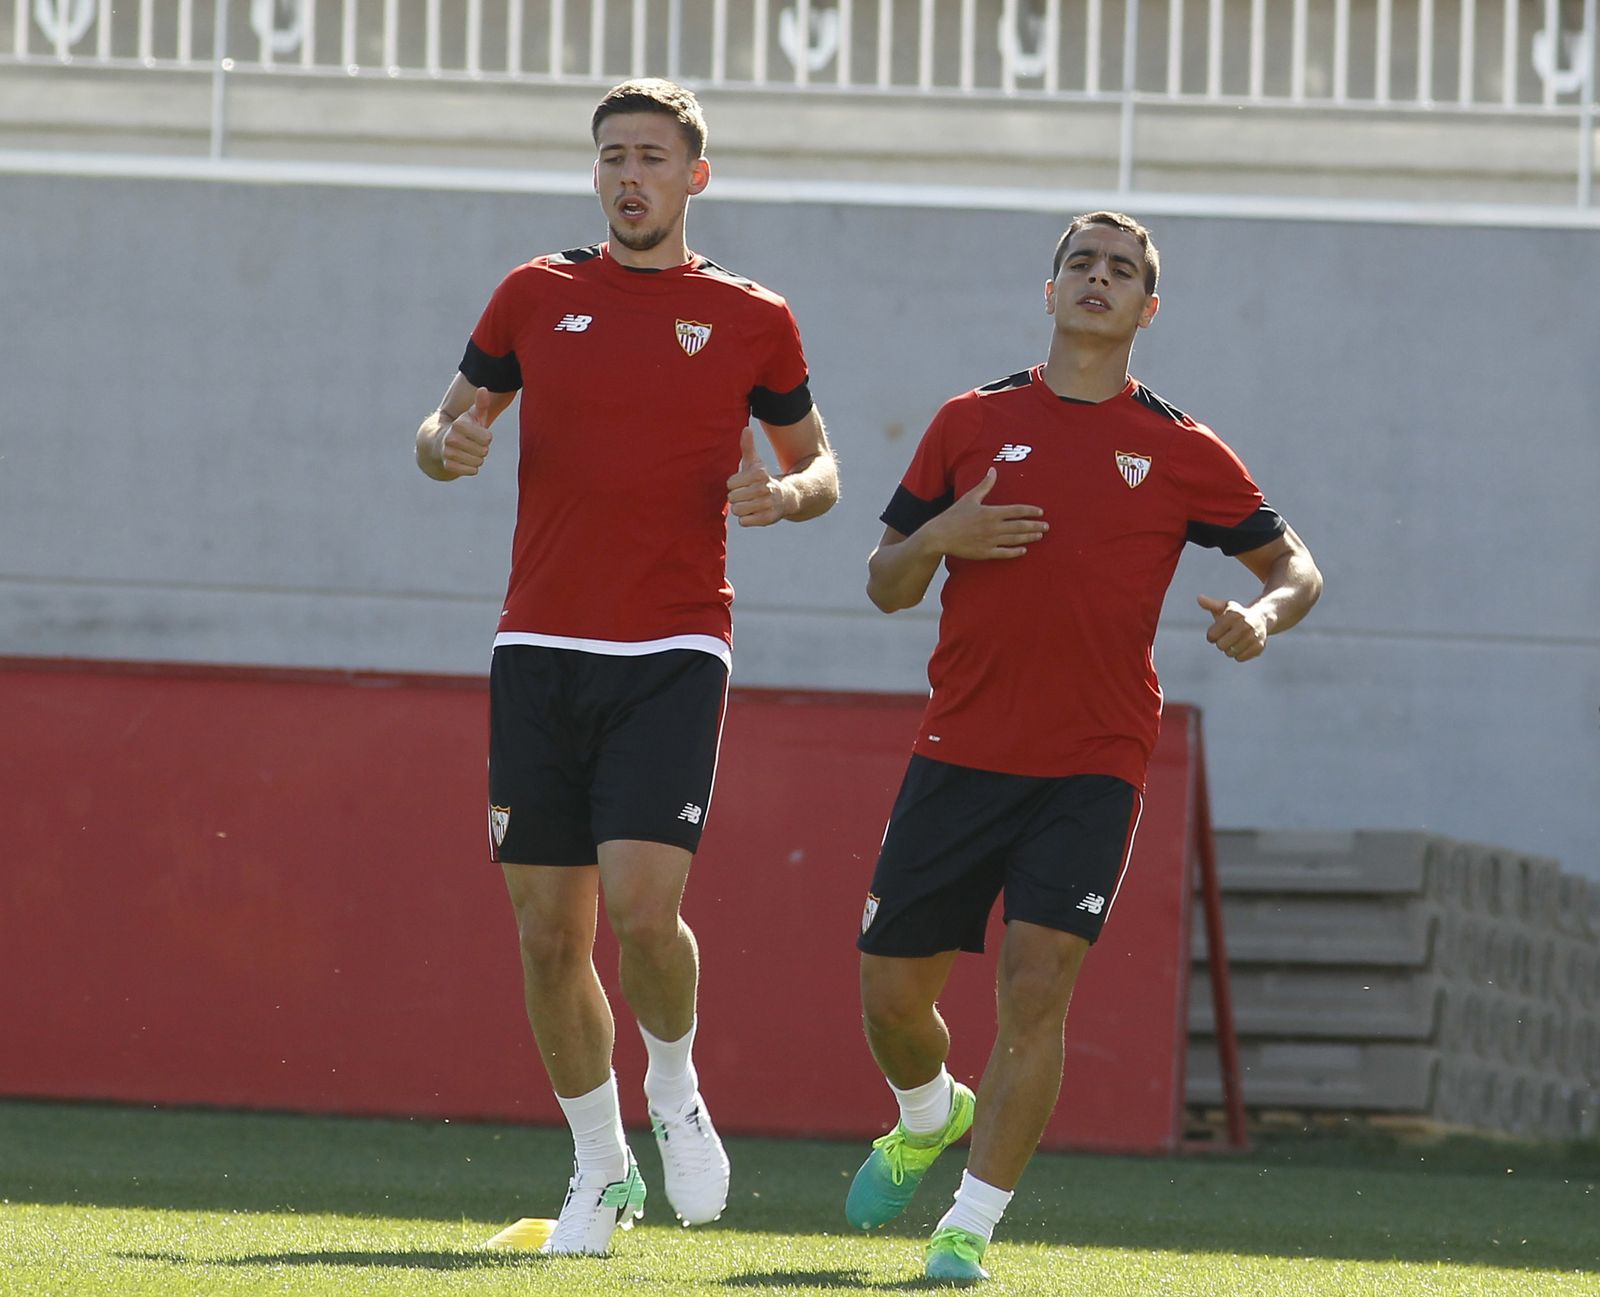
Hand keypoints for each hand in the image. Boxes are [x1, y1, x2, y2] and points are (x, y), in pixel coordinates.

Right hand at [440, 388, 493, 476]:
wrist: (440, 443)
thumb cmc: (463, 428)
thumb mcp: (472, 415)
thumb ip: (480, 403)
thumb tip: (484, 389)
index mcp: (458, 425)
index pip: (488, 438)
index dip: (486, 437)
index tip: (477, 433)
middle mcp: (451, 438)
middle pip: (484, 451)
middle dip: (482, 448)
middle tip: (472, 443)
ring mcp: (448, 453)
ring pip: (479, 461)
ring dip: (477, 458)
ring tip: (468, 451)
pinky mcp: (448, 466)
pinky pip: (472, 471)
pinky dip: (472, 467)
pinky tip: (464, 460)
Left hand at [727, 427, 793, 526]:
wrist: (786, 497)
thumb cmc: (763, 479)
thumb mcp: (756, 463)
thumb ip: (748, 447)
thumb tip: (746, 428)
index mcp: (759, 474)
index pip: (730, 483)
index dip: (734, 485)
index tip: (744, 484)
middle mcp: (764, 488)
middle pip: (732, 498)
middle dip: (737, 497)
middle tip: (747, 495)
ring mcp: (767, 504)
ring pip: (737, 510)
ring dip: (741, 509)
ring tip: (750, 504)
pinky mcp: (768, 519)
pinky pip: (744, 521)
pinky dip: (746, 519)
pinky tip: (755, 513)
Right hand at [927, 468, 1046, 559]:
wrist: (940, 535)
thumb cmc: (954, 516)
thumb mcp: (970, 498)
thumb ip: (984, 485)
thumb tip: (993, 470)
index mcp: (991, 512)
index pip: (1017, 511)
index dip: (1030, 511)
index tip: (1040, 512)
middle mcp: (993, 527)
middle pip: (1020, 526)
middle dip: (1035, 526)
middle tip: (1046, 526)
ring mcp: (990, 541)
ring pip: (1015, 539)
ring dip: (1029, 537)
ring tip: (1039, 536)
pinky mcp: (985, 553)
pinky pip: (1004, 553)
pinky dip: (1015, 552)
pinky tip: (1023, 550)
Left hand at [1198, 594, 1268, 661]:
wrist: (1260, 619)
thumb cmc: (1236, 614)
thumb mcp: (1224, 607)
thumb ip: (1211, 604)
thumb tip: (1199, 598)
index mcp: (1234, 615)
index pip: (1212, 635)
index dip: (1211, 636)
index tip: (1216, 632)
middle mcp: (1245, 625)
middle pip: (1221, 645)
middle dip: (1220, 643)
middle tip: (1227, 637)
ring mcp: (1253, 636)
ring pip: (1230, 653)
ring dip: (1229, 650)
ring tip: (1235, 641)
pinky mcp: (1259, 646)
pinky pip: (1240, 658)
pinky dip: (1238, 655)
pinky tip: (1242, 646)